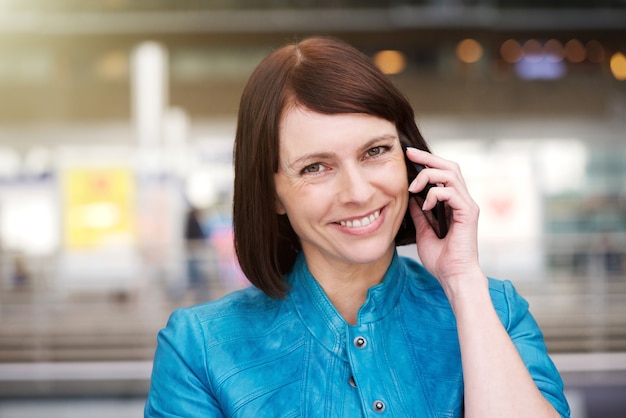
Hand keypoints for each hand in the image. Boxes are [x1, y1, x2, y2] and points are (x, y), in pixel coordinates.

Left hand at [405, 147, 482, 290]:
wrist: (453, 276)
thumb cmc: (441, 260)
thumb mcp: (424, 231)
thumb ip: (420, 214)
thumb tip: (410, 198)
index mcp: (454, 204)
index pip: (444, 174)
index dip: (428, 162)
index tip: (408, 156)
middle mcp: (463, 201)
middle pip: (450, 167)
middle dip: (428, 158)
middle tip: (409, 154)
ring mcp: (467, 206)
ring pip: (451, 174)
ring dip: (429, 175)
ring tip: (413, 186)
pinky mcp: (468, 213)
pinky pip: (451, 192)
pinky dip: (435, 194)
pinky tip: (425, 205)